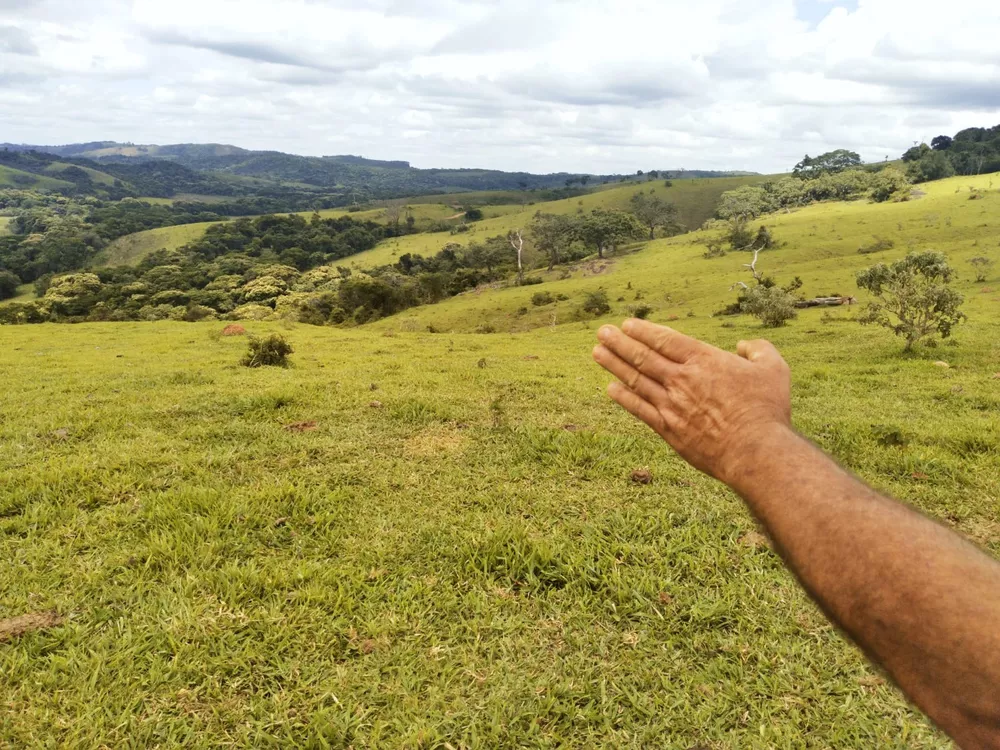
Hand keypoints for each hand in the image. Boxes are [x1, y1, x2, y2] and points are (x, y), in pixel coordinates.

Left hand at [593, 319, 791, 484]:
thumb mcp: (773, 369)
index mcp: (704, 360)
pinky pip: (639, 410)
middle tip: (602, 332)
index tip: (627, 325)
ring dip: (614, 365)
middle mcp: (682, 380)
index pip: (666, 340)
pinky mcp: (668, 429)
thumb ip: (758, 350)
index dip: (644, 331)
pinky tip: (610, 389)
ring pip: (636, 380)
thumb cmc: (767, 410)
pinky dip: (623, 398)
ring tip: (597, 352)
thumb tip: (743, 346)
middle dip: (620, 342)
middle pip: (643, 356)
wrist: (755, 452)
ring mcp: (671, 405)